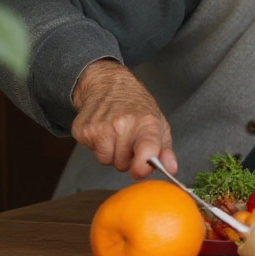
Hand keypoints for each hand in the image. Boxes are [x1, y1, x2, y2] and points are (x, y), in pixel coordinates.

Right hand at [70, 59, 176, 179]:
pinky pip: (93, 153)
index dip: (143, 164)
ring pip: (107, 161)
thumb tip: (171, 168)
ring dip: (111, 153)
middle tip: (128, 139)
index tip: (140, 170)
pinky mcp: (83, 130)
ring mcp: (101, 126)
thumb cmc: (137, 107)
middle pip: (123, 164)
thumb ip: (165, 150)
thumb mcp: (158, 125)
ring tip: (116, 135)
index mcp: (146, 123)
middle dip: (126, 157)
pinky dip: (98, 147)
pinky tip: (104, 131)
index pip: (146, 147)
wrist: (109, 85)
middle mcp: (123, 123)